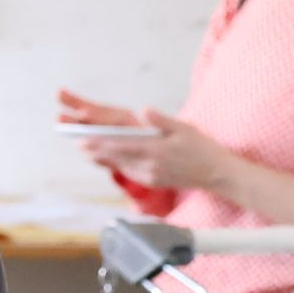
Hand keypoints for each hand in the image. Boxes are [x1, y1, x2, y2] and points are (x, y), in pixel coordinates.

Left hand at [67, 100, 231, 198]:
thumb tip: (144, 110)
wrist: (216, 174)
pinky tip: (106, 159)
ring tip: (85, 149)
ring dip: (102, 158)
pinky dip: (115, 165)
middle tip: (76, 143)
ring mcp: (150, 176)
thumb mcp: (185, 129)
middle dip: (95, 150)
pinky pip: (129, 172)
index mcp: (156, 150)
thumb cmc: (202, 148)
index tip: (83, 139)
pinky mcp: (152, 182)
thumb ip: (162, 120)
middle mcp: (150, 166)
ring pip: (120, 166)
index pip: (122, 146)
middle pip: (116, 157)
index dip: (100, 143)